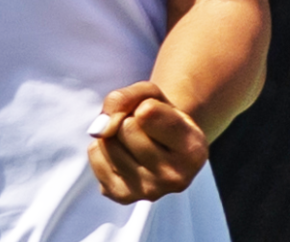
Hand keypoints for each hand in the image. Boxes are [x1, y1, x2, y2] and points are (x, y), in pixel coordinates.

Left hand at [86, 81, 209, 203]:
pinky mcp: (123, 195)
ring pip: (107, 142)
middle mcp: (176, 177)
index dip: (144, 105)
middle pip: (125, 128)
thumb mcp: (150, 94)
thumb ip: (123, 99)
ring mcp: (149, 191)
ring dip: (113, 135)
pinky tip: (123, 154)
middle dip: (128, 120)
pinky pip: (94, 155)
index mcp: (194, 150)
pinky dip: (101, 148)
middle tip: (144, 130)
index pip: (147, 112)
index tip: (156, 115)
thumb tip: (98, 130)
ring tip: (134, 142)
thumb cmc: (159, 115)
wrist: (160, 145)